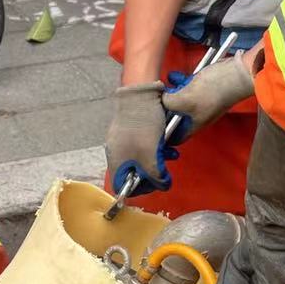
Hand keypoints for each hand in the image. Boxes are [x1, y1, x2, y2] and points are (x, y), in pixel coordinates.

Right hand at [105, 81, 175, 195]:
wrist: (140, 94)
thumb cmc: (143, 126)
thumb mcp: (152, 154)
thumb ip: (156, 174)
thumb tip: (162, 185)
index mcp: (116, 160)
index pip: (121, 185)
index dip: (138, 189)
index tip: (154, 183)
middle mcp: (115, 152)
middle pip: (132, 173)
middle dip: (151, 172)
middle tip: (165, 167)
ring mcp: (120, 140)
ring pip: (138, 159)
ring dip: (155, 159)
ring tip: (169, 153)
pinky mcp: (128, 131)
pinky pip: (139, 147)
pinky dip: (152, 149)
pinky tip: (164, 142)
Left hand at [162, 53, 255, 139]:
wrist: (237, 73)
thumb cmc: (215, 90)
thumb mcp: (185, 98)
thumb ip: (168, 102)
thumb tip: (160, 100)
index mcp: (193, 125)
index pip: (173, 138)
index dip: (161, 135)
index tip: (149, 126)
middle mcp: (195, 116)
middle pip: (173, 118)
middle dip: (163, 109)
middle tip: (155, 100)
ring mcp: (199, 103)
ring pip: (177, 102)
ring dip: (170, 93)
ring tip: (165, 86)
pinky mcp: (201, 90)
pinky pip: (185, 89)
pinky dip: (179, 83)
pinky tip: (175, 76)